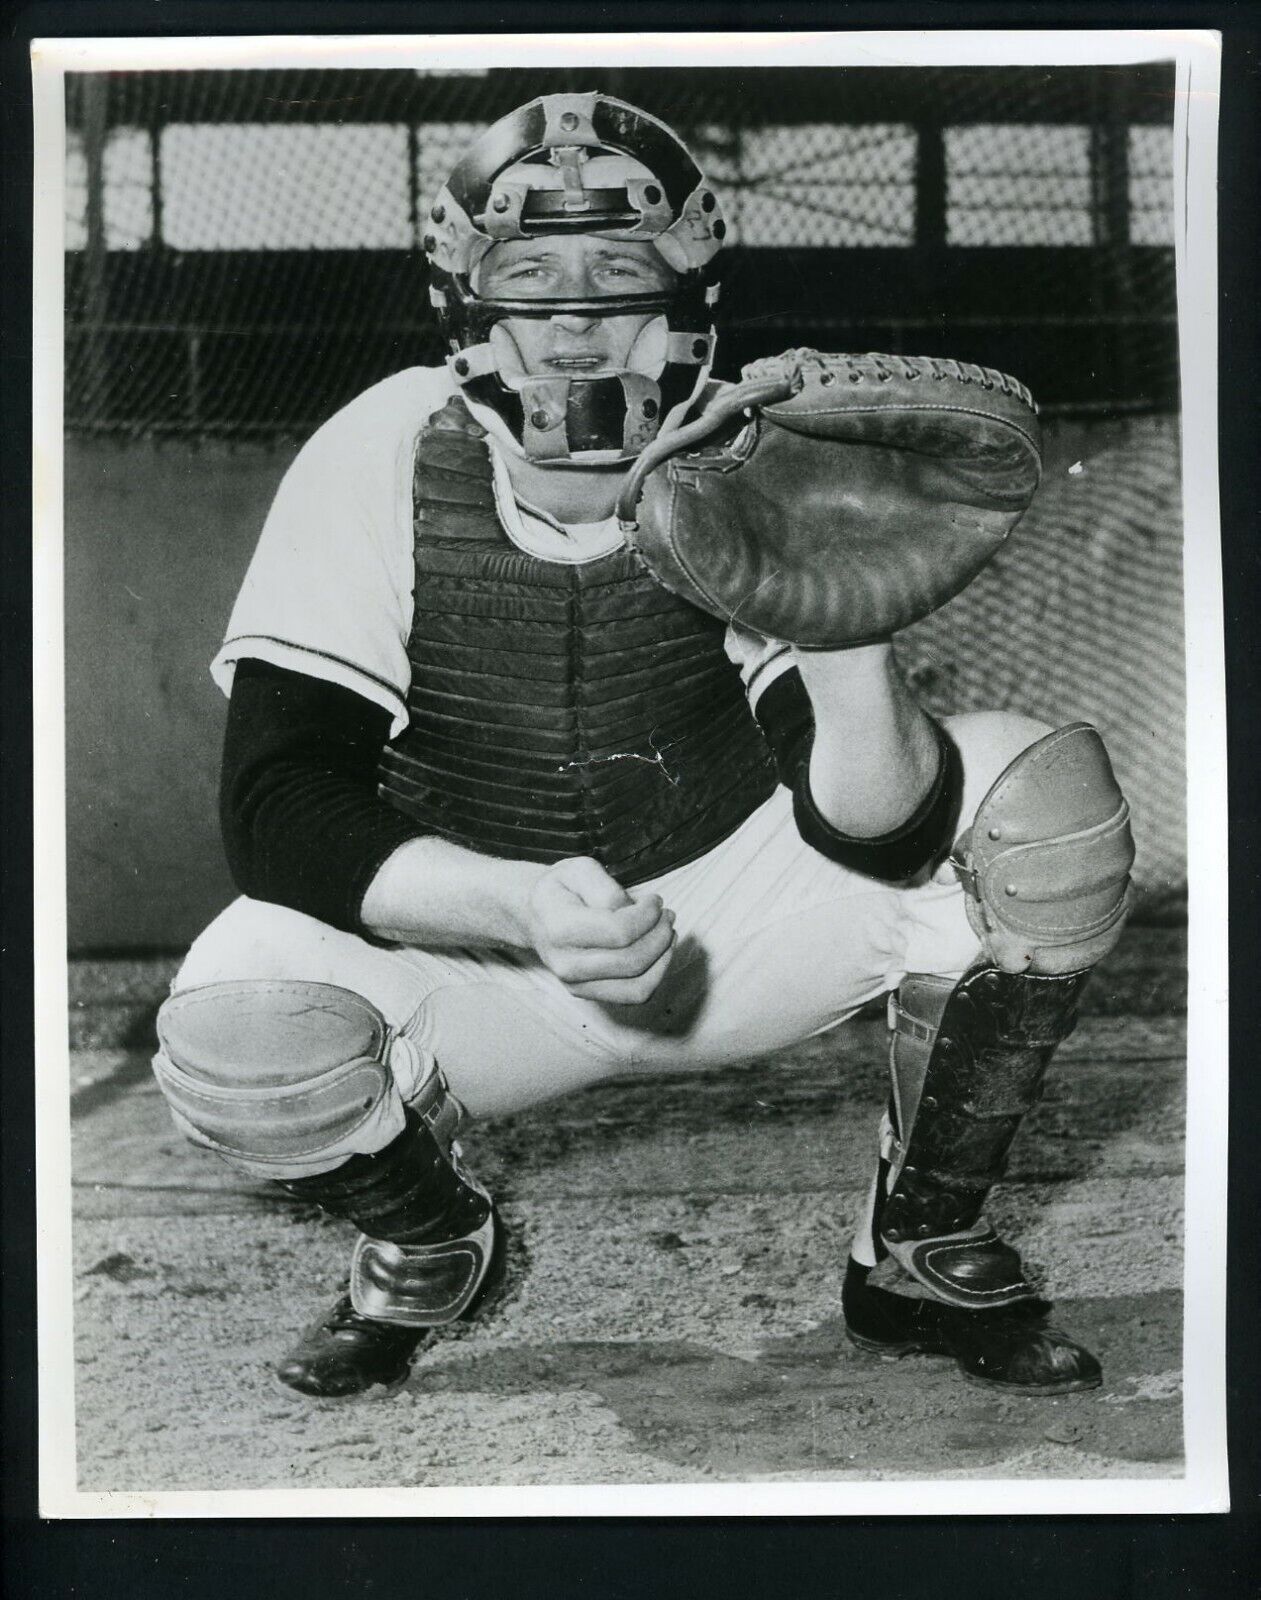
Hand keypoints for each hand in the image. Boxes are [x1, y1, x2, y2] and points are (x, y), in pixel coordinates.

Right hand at [526, 856, 676, 1004]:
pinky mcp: (587, 994)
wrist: (534, 915)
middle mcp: (566, 964)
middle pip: (632, 961)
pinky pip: (634, 995)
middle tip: (667, 915)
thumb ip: (607, 888)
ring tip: (667, 933)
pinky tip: (659, 951)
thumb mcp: (579, 870)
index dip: (648, 915)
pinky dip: (656, 974)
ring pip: (638, 987)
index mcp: (560, 928)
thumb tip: (632, 912)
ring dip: (663, 958)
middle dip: (660, 935)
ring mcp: (576, 984)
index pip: (619, 932)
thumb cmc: (561, 889)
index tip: (655, 900)